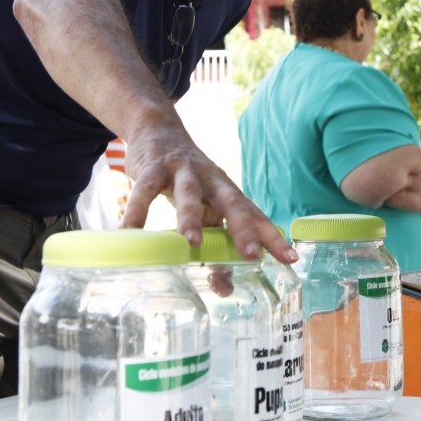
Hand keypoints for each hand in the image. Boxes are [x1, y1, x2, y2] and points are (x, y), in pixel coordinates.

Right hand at [120, 124, 295, 263]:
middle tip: (251, 255)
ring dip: (191, 218)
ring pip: (190, 194)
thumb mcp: (205, 209)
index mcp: (229, 193)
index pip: (256, 216)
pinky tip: (129, 231)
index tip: (291, 259)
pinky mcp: (154, 167)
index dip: (273, 237)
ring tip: (191, 243)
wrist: (159, 131)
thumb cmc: (188, 183)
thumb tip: (224, 288)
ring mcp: (183, 171)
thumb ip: (215, 244)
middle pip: (233, 204)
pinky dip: (137, 211)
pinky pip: (145, 190)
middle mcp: (213, 181)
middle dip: (243, 229)